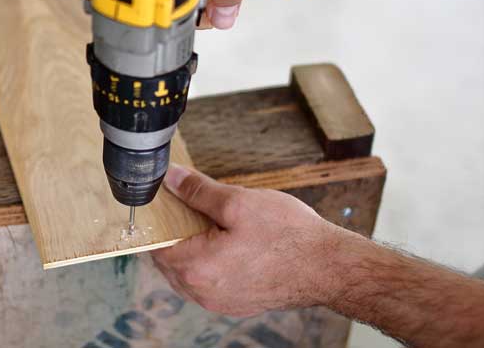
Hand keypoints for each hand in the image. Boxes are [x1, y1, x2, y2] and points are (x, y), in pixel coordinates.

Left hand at [151, 164, 350, 316]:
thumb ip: (198, 191)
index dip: (159, 220)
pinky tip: (230, 243)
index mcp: (195, 268)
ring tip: (214, 224)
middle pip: (169, 260)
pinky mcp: (237, 304)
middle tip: (194, 208)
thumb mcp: (238, 202)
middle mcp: (202, 293)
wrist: (328, 267)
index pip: (155, 244)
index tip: (168, 202)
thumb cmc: (289, 237)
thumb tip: (172, 179)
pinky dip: (210, 263)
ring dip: (193, 248)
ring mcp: (220, 303)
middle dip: (176, 233)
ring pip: (189, 272)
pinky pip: (209, 282)